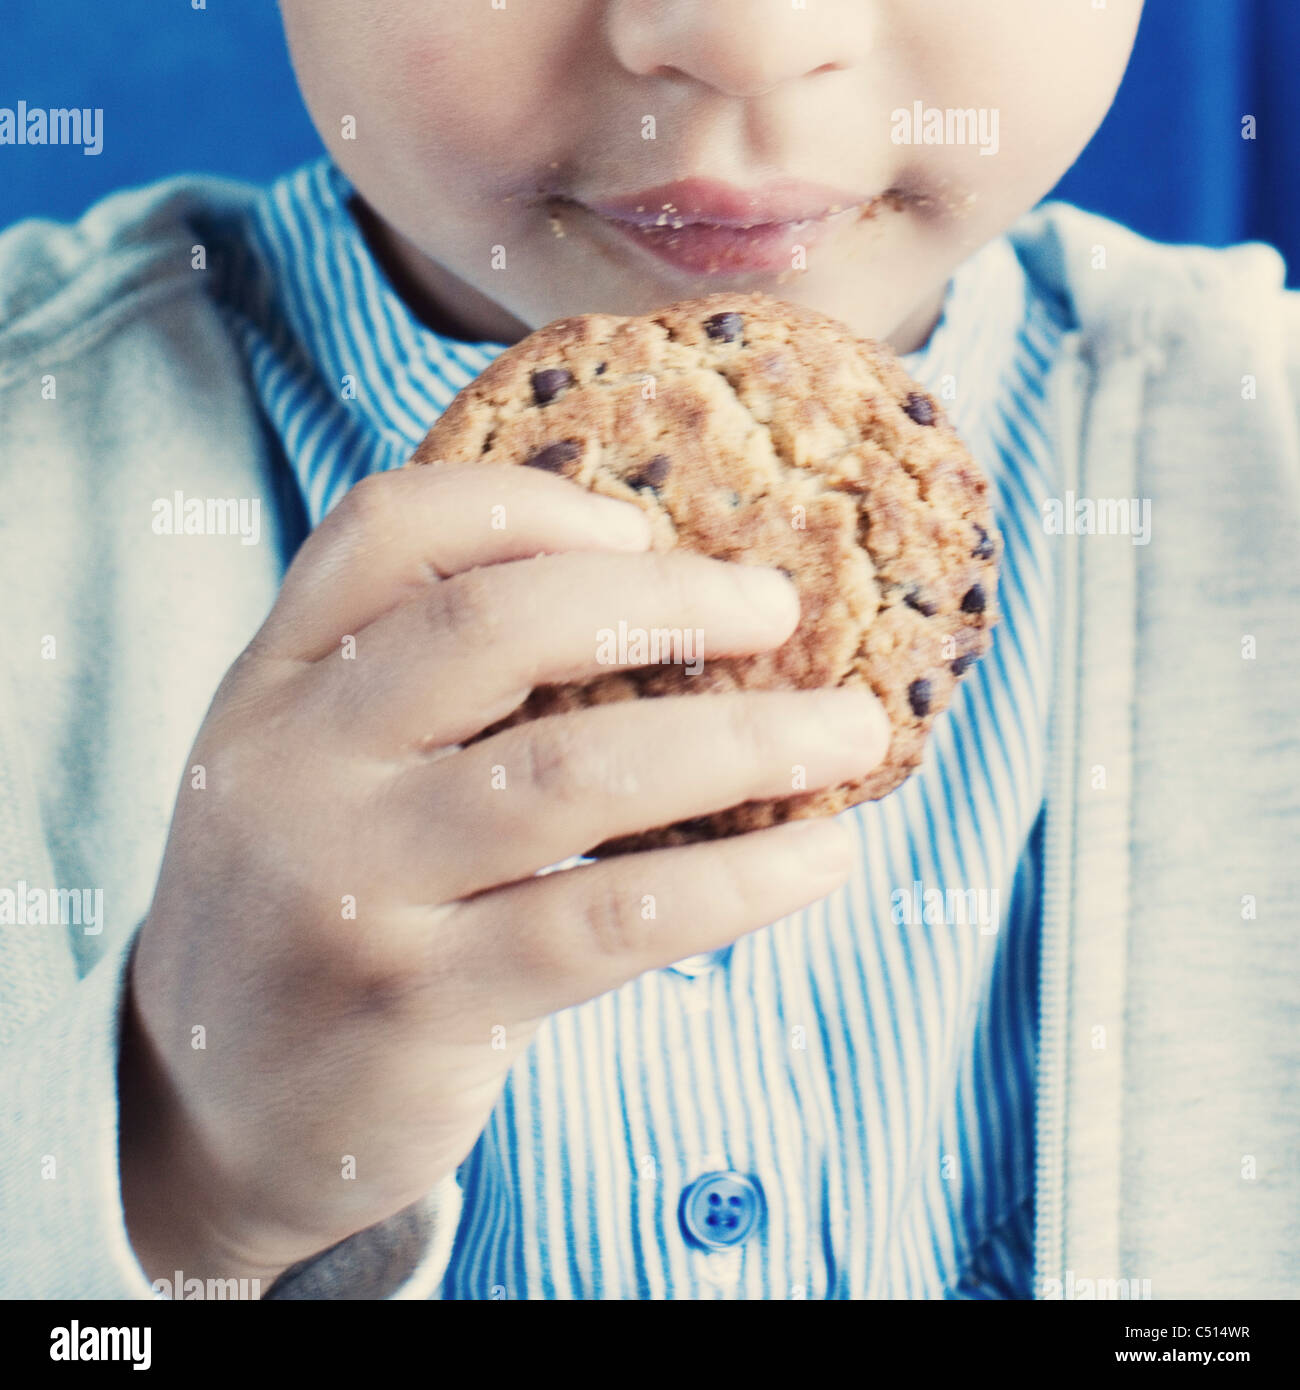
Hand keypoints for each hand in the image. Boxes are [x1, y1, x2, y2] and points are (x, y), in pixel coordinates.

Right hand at [119, 462, 889, 1284]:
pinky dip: (735, 879)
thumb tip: (657, 608)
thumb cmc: (311, 910)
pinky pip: (607, 918)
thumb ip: (419, 686)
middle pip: (493, 623)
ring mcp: (347, 886)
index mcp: (275, 681)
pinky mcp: (416, 1003)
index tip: (644, 528)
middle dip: (665, 599)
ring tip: (848, 731)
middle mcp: (293, 764)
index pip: (388, 528)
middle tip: (778, 608)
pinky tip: (817, 857)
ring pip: (574, 770)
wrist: (210, 1113)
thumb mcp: (318, 771)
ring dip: (742, 739)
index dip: (531, 505)